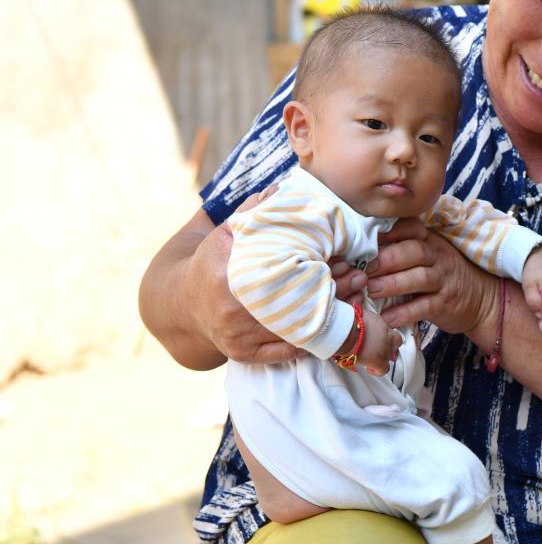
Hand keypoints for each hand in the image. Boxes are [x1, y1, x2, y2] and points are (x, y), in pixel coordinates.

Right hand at [185, 185, 368, 363]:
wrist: (183, 302)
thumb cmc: (213, 262)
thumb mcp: (227, 232)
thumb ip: (255, 211)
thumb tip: (282, 189)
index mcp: (228, 276)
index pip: (283, 272)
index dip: (318, 266)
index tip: (343, 258)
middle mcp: (232, 310)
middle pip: (294, 302)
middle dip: (332, 289)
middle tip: (358, 276)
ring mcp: (237, 336)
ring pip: (294, 328)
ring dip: (329, 314)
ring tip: (355, 296)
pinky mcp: (243, 355)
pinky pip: (285, 352)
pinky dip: (312, 339)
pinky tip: (333, 324)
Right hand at [340, 303, 402, 375]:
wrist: (342, 333)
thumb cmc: (343, 320)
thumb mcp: (352, 310)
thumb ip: (357, 305)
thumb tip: (358, 295)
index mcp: (379, 322)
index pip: (388, 328)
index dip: (383, 334)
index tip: (373, 337)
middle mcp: (385, 334)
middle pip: (396, 340)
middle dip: (389, 344)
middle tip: (378, 348)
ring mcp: (384, 348)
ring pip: (391, 355)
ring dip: (383, 357)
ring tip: (372, 359)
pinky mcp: (378, 360)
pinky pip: (383, 369)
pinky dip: (378, 370)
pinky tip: (370, 369)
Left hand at [364, 218, 499, 341]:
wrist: (482, 300)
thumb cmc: (444, 276)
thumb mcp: (430, 256)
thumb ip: (403, 249)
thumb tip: (361, 251)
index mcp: (430, 240)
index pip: (411, 227)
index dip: (389, 231)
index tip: (365, 240)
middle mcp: (438, 256)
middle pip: (413, 251)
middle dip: (386, 259)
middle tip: (362, 269)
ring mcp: (444, 280)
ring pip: (419, 277)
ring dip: (393, 283)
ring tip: (371, 291)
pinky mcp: (446, 304)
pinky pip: (424, 307)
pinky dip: (404, 313)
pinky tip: (387, 318)